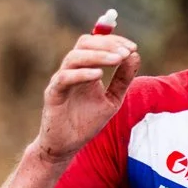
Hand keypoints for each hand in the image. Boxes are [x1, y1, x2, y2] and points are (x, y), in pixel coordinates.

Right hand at [34, 23, 140, 164]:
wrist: (67, 146)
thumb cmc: (86, 122)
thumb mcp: (113, 99)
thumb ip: (123, 78)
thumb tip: (135, 55)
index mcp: (85, 68)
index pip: (97, 43)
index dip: (114, 41)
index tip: (133, 48)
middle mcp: (71, 70)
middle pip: (84, 43)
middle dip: (106, 45)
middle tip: (125, 53)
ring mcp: (60, 81)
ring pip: (74, 57)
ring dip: (97, 55)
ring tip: (117, 60)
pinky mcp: (52, 94)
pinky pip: (64, 78)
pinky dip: (81, 74)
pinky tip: (98, 75)